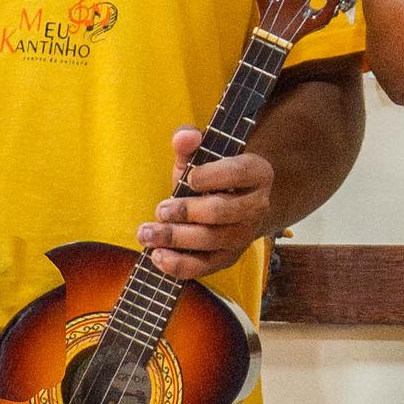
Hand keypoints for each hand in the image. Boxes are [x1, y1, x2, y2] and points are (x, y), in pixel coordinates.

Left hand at [139, 128, 280, 280]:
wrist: (230, 205)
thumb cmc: (210, 176)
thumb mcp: (201, 155)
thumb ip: (189, 142)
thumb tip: (183, 137)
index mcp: (257, 173)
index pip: (237, 173)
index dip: (211, 176)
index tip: (189, 178)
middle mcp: (257, 206)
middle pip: (220, 211)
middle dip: (185, 211)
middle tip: (160, 209)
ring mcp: (244, 235)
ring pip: (210, 240)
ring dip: (175, 238)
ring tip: (146, 233)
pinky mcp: (228, 258)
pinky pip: (204, 266)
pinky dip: (179, 264)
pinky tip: (157, 256)